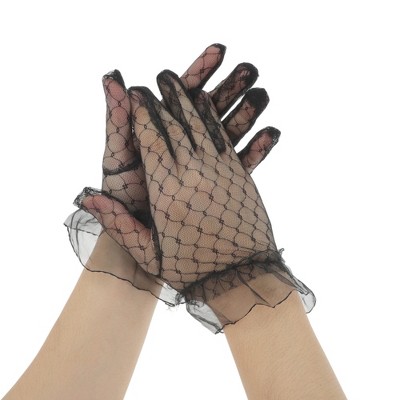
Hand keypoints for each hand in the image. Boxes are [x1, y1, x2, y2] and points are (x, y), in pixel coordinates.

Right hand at [78, 71, 312, 331]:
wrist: (243, 278)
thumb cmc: (192, 270)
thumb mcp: (150, 253)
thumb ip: (118, 223)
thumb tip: (87, 198)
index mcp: (167, 192)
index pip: (152, 140)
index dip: (143, 112)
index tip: (137, 92)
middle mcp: (194, 176)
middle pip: (177, 126)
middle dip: (165, 99)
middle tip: (159, 78)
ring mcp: (220, 173)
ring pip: (202, 127)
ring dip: (190, 101)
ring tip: (182, 83)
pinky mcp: (240, 177)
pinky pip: (224, 139)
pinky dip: (214, 120)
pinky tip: (209, 106)